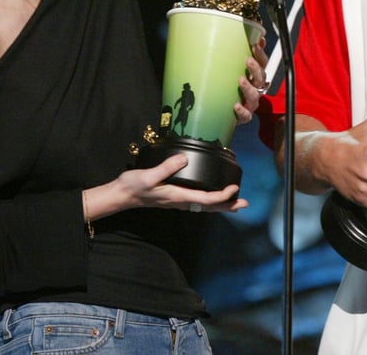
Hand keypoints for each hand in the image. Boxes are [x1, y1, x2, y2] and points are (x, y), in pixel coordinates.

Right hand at [115, 154, 247, 213]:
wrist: (122, 195)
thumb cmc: (133, 186)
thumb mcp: (148, 176)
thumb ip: (166, 168)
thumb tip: (184, 159)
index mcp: (178, 196)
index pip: (206, 200)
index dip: (222, 196)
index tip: (234, 189)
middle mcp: (181, 201)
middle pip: (209, 207)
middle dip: (228, 205)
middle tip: (245, 203)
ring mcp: (178, 201)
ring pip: (205, 206)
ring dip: (221, 204)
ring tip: (236, 202)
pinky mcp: (175, 197)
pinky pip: (198, 202)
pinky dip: (211, 200)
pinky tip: (214, 196)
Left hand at [234, 37, 268, 124]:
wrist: (223, 110)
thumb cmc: (231, 86)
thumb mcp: (232, 68)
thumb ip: (235, 54)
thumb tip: (240, 37)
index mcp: (255, 76)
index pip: (262, 63)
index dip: (261, 54)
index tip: (256, 45)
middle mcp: (256, 88)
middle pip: (260, 78)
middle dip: (255, 69)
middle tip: (248, 60)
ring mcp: (251, 103)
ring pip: (254, 96)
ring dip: (249, 88)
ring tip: (241, 81)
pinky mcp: (244, 116)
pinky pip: (246, 115)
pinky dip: (242, 111)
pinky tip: (236, 105)